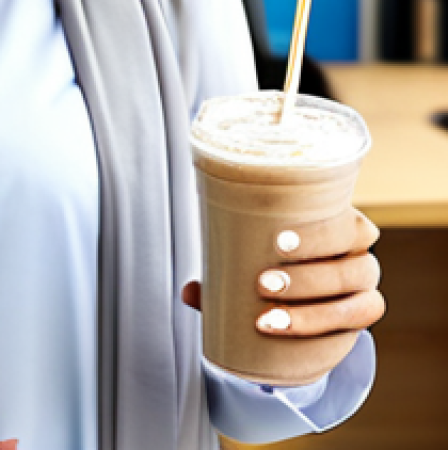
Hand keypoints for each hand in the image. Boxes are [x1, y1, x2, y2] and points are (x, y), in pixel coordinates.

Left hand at [182, 208, 384, 345]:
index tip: (278, 241)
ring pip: (354, 299)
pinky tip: (287, 329)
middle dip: (307, 275)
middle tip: (263, 282)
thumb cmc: (276, 258)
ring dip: (311, 310)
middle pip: (351, 264)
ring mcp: (365, 289)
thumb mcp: (254, 252)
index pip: (349, 224)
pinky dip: (318, 329)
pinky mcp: (360, 318)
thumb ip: (225, 265)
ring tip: (267, 316)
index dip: (320, 232)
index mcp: (341, 225)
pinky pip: (355, 327)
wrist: (301, 295)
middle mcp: (359, 256)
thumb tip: (189, 291)